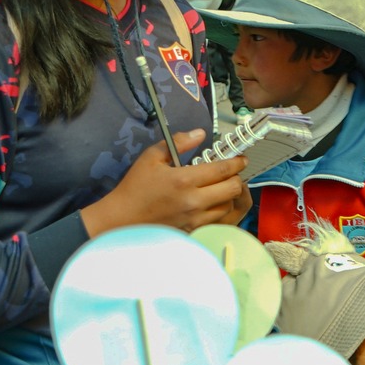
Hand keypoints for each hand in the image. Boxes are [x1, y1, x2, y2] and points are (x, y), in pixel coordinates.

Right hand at [82, 130, 248, 235]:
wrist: (122, 219)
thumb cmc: (135, 187)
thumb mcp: (151, 157)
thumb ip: (178, 142)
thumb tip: (200, 134)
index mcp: (184, 180)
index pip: (222, 169)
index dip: (237, 162)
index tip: (241, 159)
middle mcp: (194, 201)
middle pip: (232, 189)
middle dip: (237, 178)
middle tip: (234, 172)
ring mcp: (195, 219)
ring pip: (229, 206)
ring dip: (231, 195)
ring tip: (225, 187)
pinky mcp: (193, 231)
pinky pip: (219, 222)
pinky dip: (223, 211)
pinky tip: (216, 204)